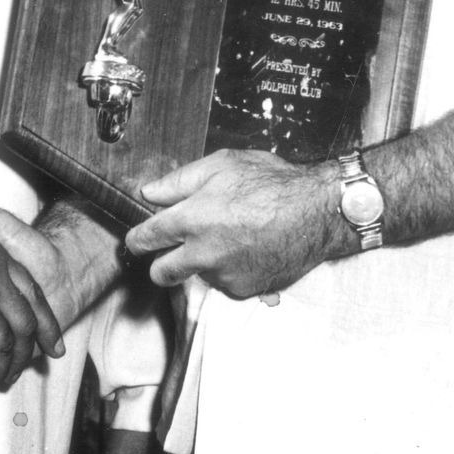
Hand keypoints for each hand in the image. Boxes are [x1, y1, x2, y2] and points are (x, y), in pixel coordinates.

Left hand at [126, 149, 343, 299]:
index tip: (137, 242)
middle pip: (162, 272)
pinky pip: (225, 282)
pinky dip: (230, 270)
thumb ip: (179, 180)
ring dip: (203, 262)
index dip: (136, 240)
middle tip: (171, 251)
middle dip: (160, 264)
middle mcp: (202, 252)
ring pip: (198, 275)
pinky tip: (248, 249)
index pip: (145, 239)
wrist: (317, 212)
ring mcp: (223, 275)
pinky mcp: (244, 289)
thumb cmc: (273, 184)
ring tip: (230, 238)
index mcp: (191, 219)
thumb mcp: (222, 164)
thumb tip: (150, 192)